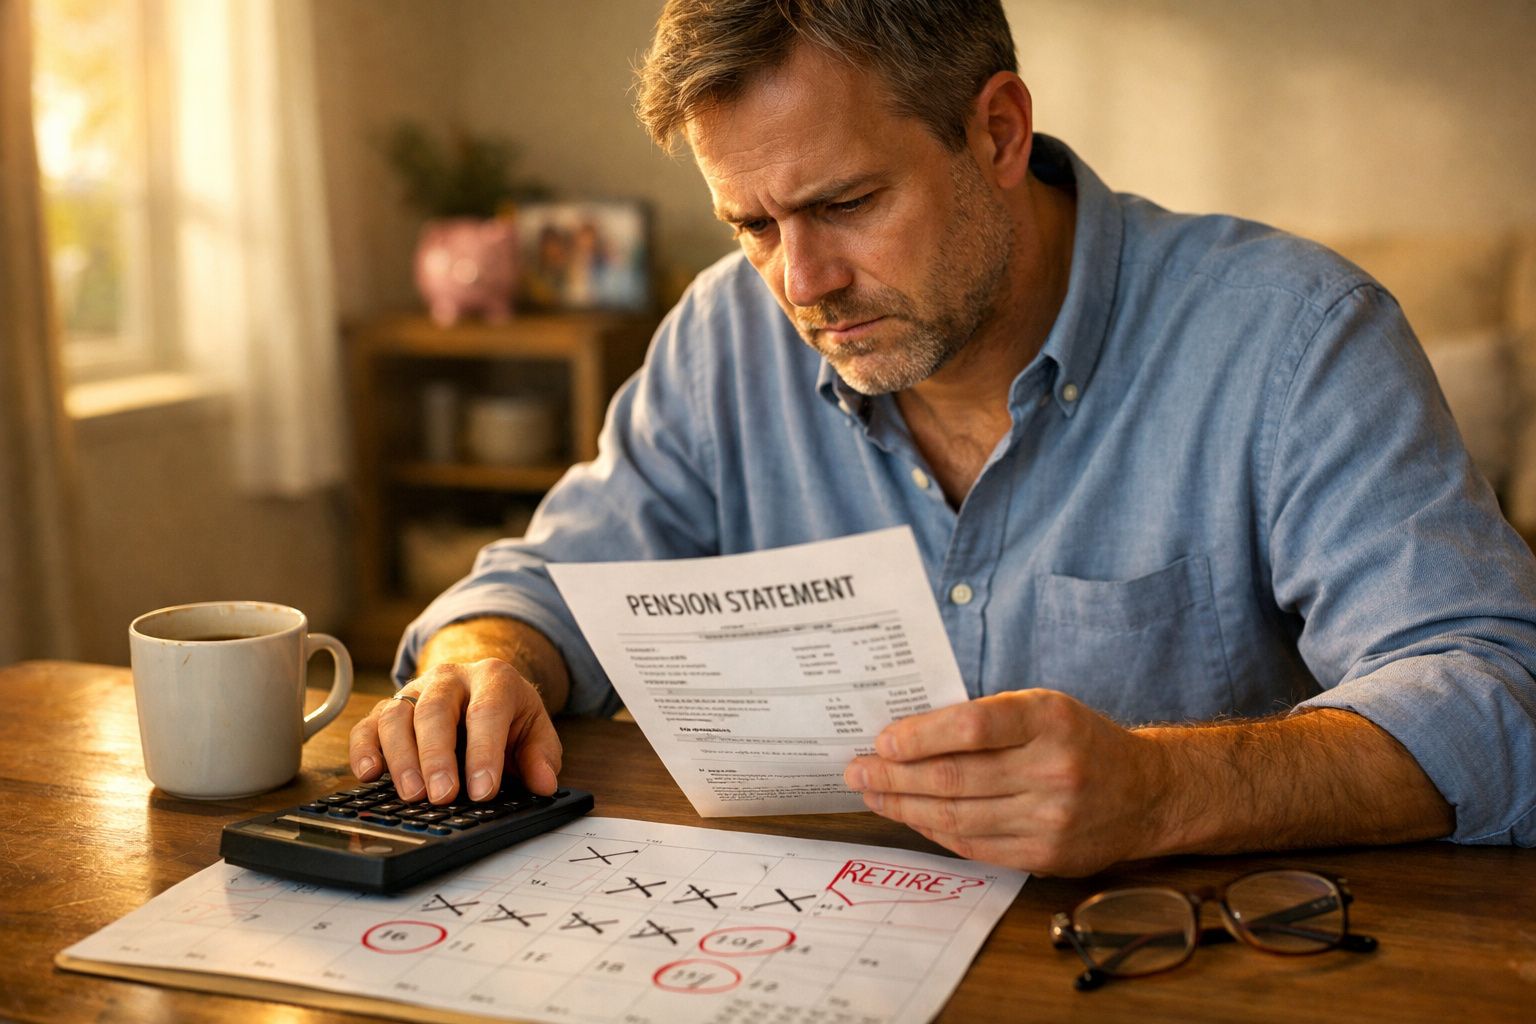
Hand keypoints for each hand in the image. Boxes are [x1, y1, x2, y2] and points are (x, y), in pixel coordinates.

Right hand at [348, 658, 561, 805]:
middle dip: (437, 756)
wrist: (482, 687)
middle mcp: (449, 679)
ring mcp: (414, 691)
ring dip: (401, 758)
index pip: (487, 712)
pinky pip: (367, 725)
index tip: (483, 791)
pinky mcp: (387, 708)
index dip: (484, 752)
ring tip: (412, 795)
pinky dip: (364, 750)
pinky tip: (369, 774)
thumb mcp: (535, 729)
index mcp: (493, 679)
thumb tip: (544, 783)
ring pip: (397, 716)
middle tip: (442, 795)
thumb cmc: (508, 714)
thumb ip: (541, 755)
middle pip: (435, 711)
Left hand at [843, 689, 1167, 875]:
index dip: (921, 734)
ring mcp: (1051, 818)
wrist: (1148, 793)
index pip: (974, 725)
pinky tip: (910, 816)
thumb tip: (908, 734)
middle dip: (895, 774)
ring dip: (904, 806)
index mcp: (1050, 719)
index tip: (883, 739)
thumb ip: (987, 718)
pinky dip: (934, 830)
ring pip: (958, 816)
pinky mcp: (1046, 856)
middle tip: (858, 770)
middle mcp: (1054, 769)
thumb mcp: (1044, 708)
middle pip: (956, 776)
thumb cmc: (1081, 741)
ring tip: (872, 794)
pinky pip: (974, 845)